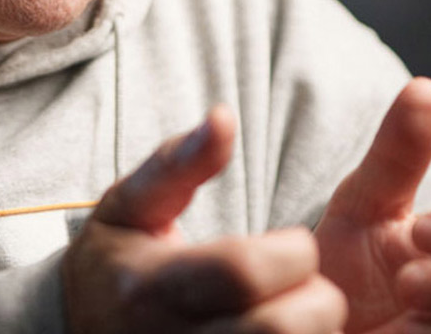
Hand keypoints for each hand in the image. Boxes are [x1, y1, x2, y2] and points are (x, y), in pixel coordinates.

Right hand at [65, 106, 348, 333]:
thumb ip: (178, 161)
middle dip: (316, 300)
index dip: (290, 253)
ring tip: (295, 316)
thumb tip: (224, 117)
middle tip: (305, 287)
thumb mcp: (130, 205)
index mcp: (149, 288)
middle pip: (280, 328)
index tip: (290, 246)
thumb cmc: (114, 265)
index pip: (244, 270)